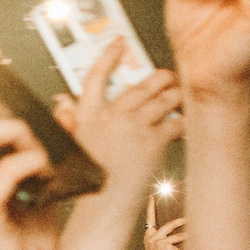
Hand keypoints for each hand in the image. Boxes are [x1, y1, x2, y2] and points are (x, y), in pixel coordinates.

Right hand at [50, 38, 181, 189]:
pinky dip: (185, 122)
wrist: (104, 206)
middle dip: (158, 78)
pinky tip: (188, 124)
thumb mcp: (72, 146)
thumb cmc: (90, 182)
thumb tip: (62, 104)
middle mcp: (112, 116)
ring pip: (162, 100)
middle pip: (139, 87)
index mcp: (88, 116)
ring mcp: (133, 127)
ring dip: (176, 96)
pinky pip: (176, 123)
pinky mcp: (153, 140)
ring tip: (181, 95)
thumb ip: (69, 121)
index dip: (109, 56)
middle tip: (167, 76)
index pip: (96, 76)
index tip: (118, 43)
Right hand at [141, 195, 184, 249]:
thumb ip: (165, 241)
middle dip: (180, 222)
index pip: (149, 220)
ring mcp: (159, 242)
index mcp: (148, 237)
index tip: (152, 197)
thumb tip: (181, 234)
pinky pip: (179, 247)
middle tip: (189, 218)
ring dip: (187, 237)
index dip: (151, 208)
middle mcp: (152, 238)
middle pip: (168, 225)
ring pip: (177, 236)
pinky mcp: (167, 247)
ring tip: (195, 237)